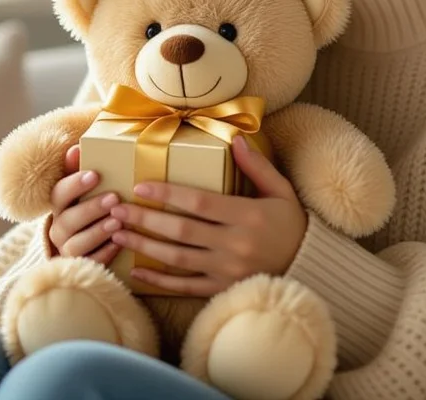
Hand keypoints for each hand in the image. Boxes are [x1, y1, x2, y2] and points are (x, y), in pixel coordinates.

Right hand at [46, 144, 121, 265]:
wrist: (88, 248)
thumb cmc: (89, 209)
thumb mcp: (84, 190)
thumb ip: (78, 170)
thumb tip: (76, 146)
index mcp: (59, 207)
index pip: (59, 194)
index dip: (75, 185)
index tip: (95, 174)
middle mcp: (59, 229)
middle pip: (67, 220)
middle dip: (91, 208)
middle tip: (114, 198)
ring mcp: (68, 250)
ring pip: (76, 244)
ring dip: (97, 232)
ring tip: (118, 222)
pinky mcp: (81, 267)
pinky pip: (89, 263)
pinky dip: (103, 254)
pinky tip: (119, 244)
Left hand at [108, 136, 307, 296]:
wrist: (309, 266)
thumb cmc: (292, 223)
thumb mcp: (281, 190)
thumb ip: (257, 166)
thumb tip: (237, 137)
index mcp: (247, 215)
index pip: (199, 202)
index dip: (168, 193)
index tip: (141, 184)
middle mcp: (234, 244)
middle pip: (181, 230)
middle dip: (145, 219)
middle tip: (116, 209)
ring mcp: (227, 270)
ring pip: (178, 258)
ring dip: (145, 246)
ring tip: (117, 234)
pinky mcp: (222, 288)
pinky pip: (186, 286)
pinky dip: (159, 281)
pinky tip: (137, 272)